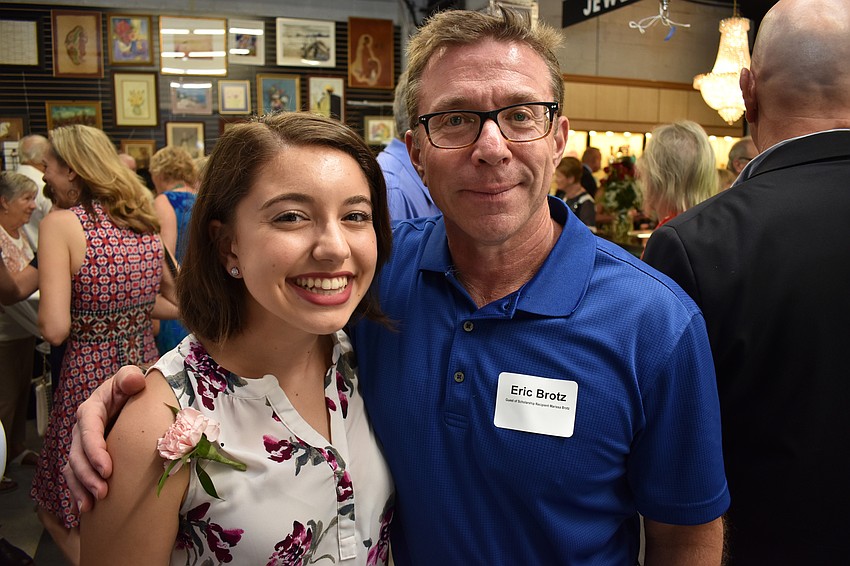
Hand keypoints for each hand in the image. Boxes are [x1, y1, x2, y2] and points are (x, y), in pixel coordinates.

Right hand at [63, 365, 147, 512]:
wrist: (128, 396)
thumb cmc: (129, 387)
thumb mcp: (129, 377)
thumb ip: (130, 377)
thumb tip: (135, 380)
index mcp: (91, 410)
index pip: (88, 431)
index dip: (95, 451)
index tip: (107, 469)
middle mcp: (82, 430)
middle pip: (77, 455)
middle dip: (88, 475)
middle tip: (103, 492)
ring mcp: (82, 445)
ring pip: (73, 469)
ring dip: (80, 488)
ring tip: (91, 506)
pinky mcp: (87, 458)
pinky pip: (75, 477)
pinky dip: (78, 493)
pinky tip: (83, 510)